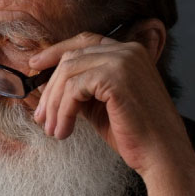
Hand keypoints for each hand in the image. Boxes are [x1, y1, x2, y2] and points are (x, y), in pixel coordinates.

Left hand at [29, 22, 188, 176]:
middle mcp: (128, 50)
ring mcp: (124, 61)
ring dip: (54, 105)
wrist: (160, 154)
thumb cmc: (131, 133)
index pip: (83, 41)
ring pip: (69, 73)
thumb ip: (78, 90)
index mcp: (128, 52)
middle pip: (71, 58)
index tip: (34, 66)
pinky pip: (74, 89)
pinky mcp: (118, 77)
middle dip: (50, 89)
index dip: (55, 51)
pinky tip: (64, 131)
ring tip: (53, 130)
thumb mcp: (98, 105)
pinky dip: (63, 111)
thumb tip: (45, 86)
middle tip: (41, 117)